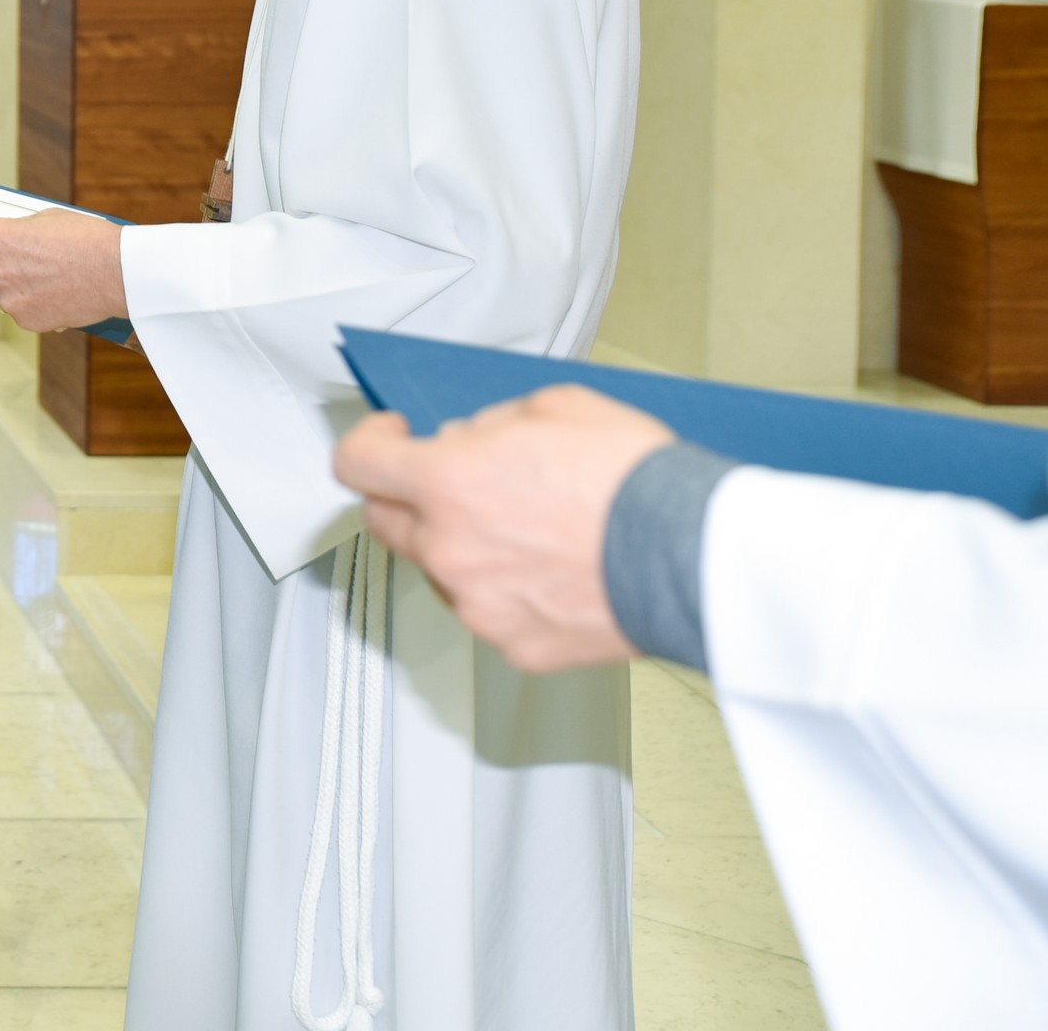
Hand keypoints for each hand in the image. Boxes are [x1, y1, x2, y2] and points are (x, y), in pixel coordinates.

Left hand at [0, 208, 125, 333]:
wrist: (119, 273)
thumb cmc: (87, 239)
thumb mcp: (45, 219)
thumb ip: (16, 229)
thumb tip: (3, 236)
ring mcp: (9, 299)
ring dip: (6, 280)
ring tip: (38, 273)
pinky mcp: (26, 320)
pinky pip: (17, 307)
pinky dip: (27, 300)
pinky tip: (51, 291)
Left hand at [332, 384, 675, 673]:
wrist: (694, 555)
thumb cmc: (637, 482)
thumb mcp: (555, 407)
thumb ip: (491, 424)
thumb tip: (469, 440)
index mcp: (448, 483)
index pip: (357, 463)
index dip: (368, 442)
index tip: (388, 436)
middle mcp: (451, 548)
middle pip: (384, 522)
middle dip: (405, 497)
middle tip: (445, 483)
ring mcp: (479, 604)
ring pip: (437, 570)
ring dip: (457, 546)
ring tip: (519, 529)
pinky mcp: (516, 645)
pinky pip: (486, 612)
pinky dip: (502, 591)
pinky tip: (545, 570)